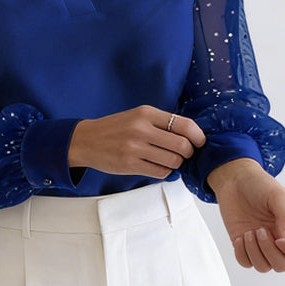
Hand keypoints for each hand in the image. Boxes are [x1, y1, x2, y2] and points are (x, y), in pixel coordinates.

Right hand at [69, 106, 205, 177]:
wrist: (85, 140)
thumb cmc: (113, 129)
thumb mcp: (136, 116)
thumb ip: (160, 122)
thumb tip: (188, 135)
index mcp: (146, 113)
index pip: (184, 125)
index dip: (198, 136)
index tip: (199, 142)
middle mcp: (141, 129)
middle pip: (182, 145)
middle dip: (188, 152)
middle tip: (184, 154)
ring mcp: (135, 148)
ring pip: (173, 160)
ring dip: (176, 164)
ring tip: (169, 161)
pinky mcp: (129, 164)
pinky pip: (160, 172)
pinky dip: (165, 172)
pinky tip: (159, 167)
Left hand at [208, 158, 284, 271]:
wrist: (235, 181)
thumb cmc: (260, 185)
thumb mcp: (278, 197)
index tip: (278, 238)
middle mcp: (282, 240)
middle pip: (282, 265)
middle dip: (269, 251)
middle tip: (259, 230)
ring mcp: (262, 244)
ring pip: (264, 267)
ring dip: (254, 252)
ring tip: (250, 232)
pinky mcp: (244, 245)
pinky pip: (245, 262)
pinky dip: (241, 253)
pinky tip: (240, 237)